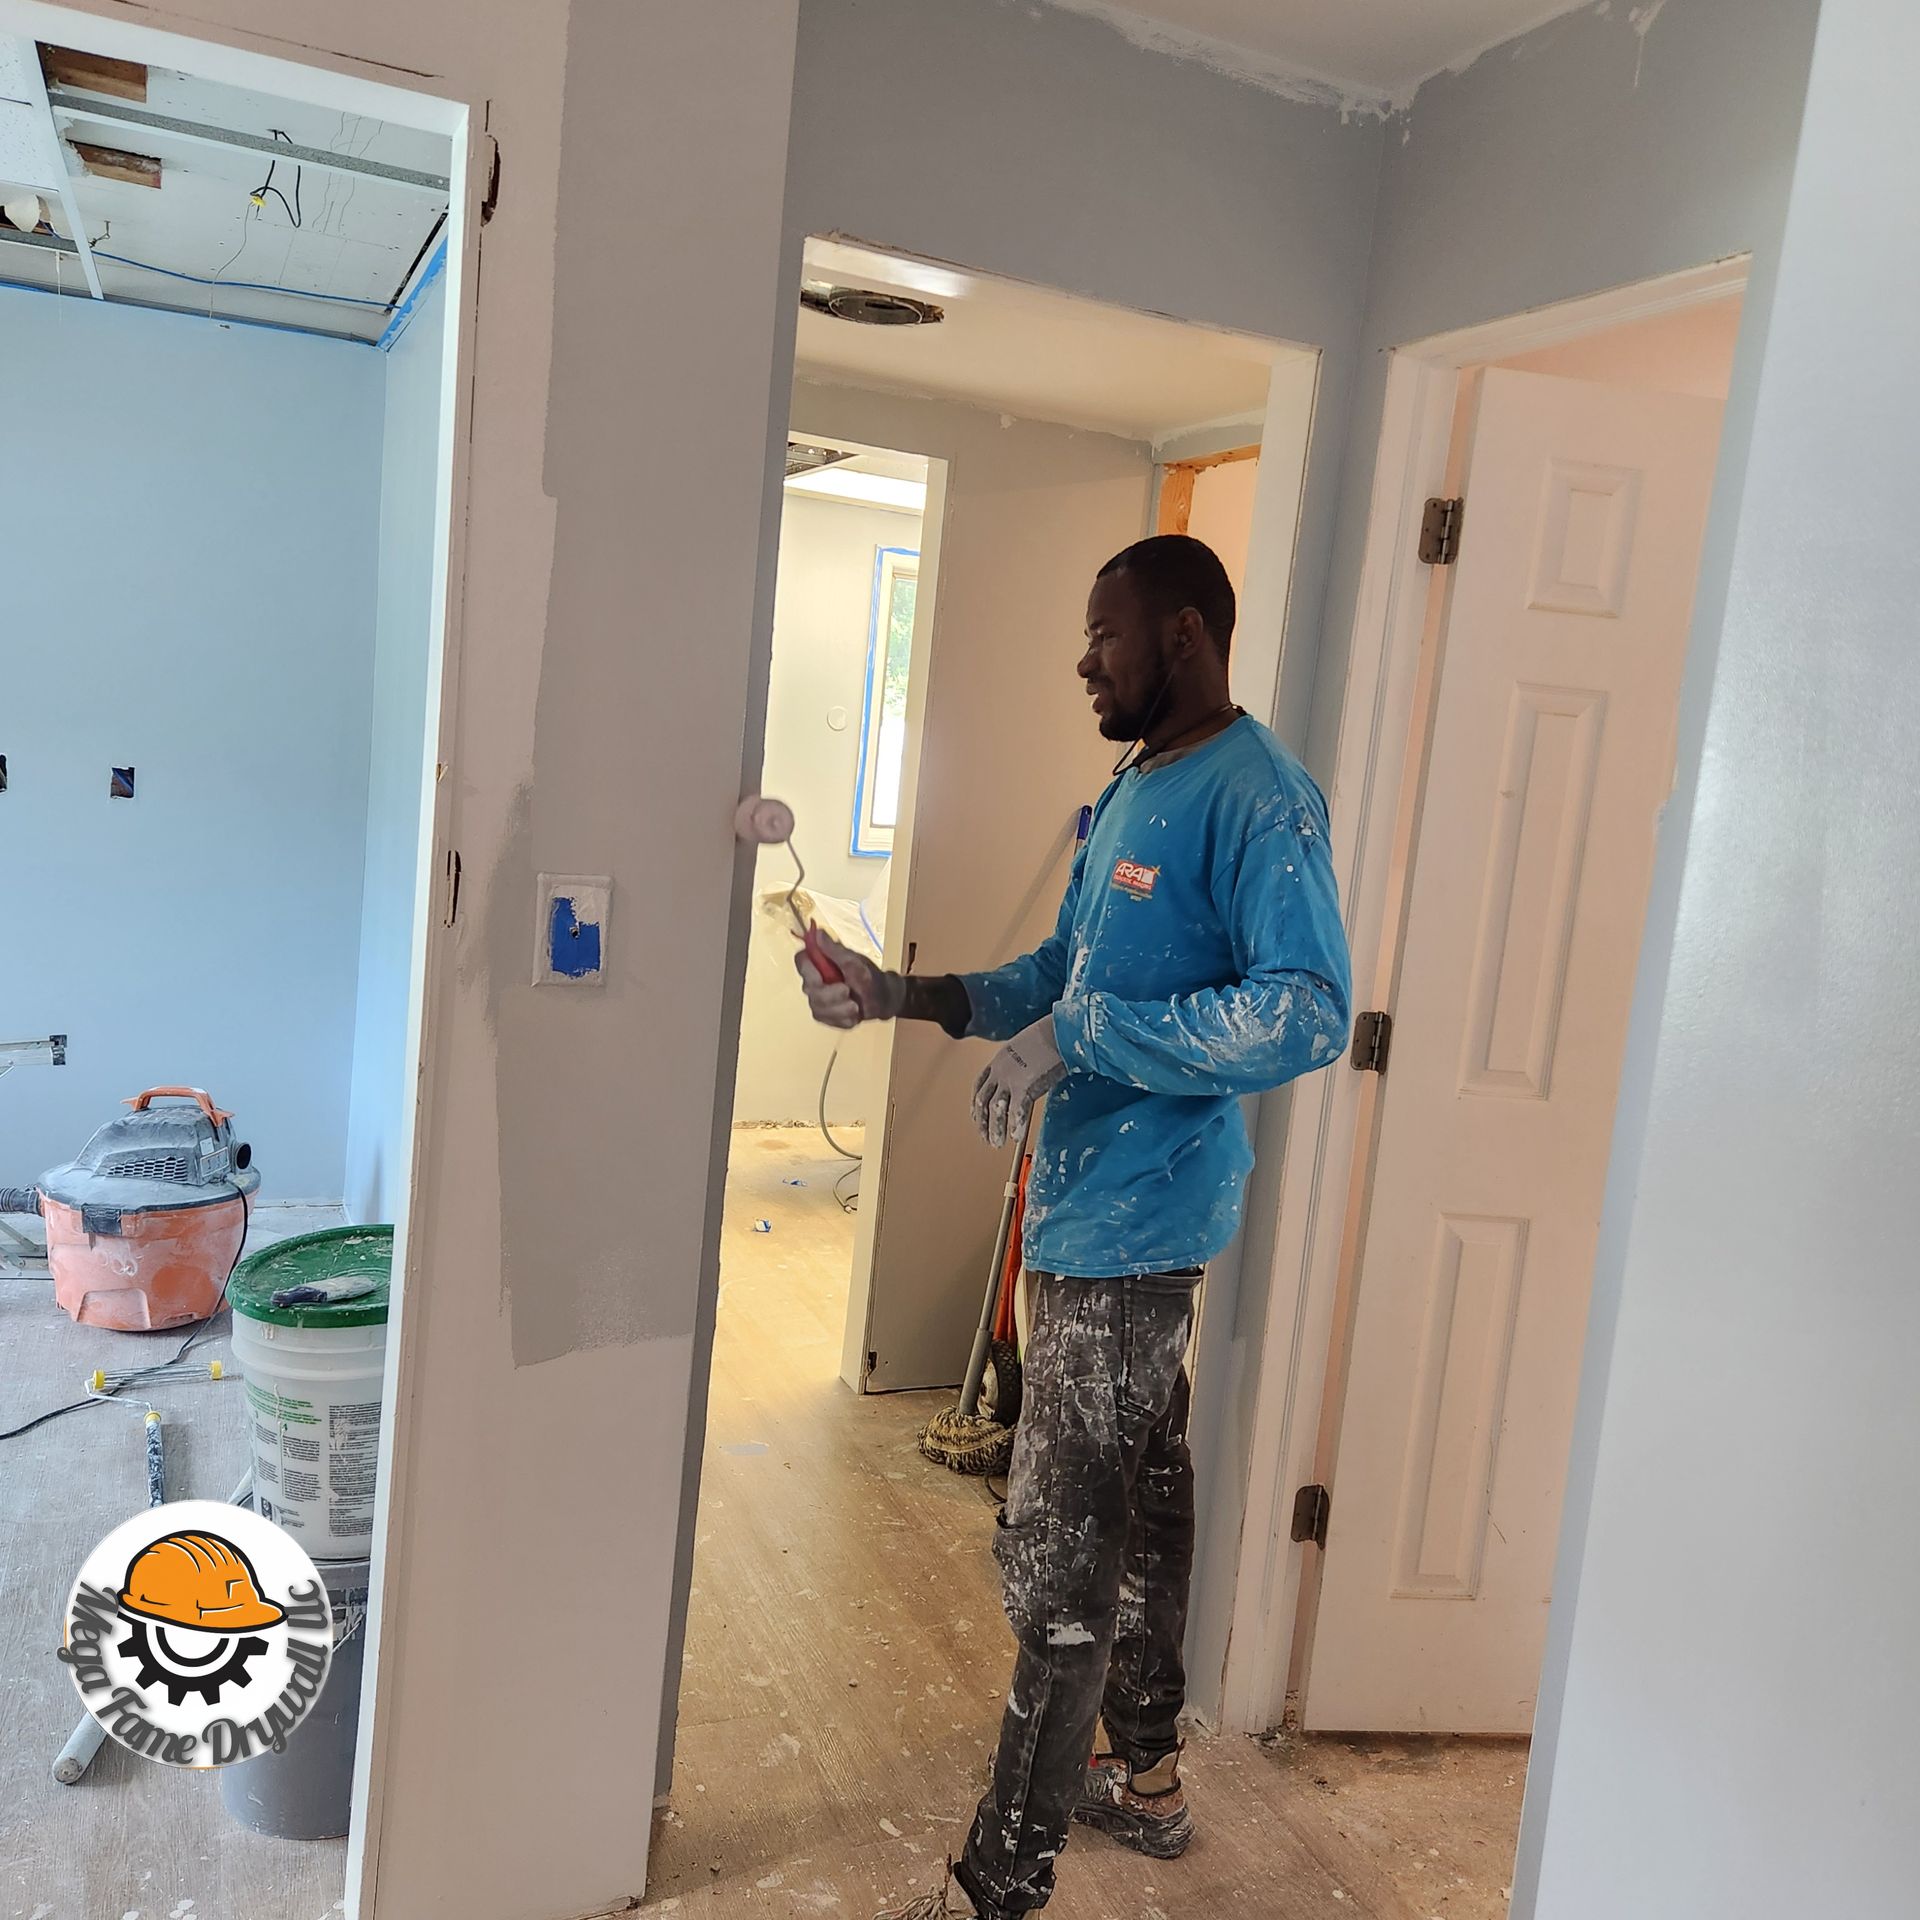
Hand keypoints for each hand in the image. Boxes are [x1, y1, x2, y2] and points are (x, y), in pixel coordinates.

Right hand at [795, 928, 904, 1028]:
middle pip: (809, 988)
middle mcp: (814, 982)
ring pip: (818, 1008)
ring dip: (840, 1008)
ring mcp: (819, 1001)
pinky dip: (844, 1019)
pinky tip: (854, 1014)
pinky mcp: (826, 1017)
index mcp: (819, 963)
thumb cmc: (870, 976)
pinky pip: (829, 1021)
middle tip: (847, 991)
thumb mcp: (854, 961)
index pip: (801, 960)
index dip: (807, 968)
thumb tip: (818, 932)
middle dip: (830, 993)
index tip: (822, 974)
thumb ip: (834, 949)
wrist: (884, 998)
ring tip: (855, 1005)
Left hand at [971, 1015, 1067, 1147]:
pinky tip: (1016, 1137)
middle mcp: (1000, 1070)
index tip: (976, 1116)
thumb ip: (1020, 1063)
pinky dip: (1015, 1126)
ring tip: (997, 1144)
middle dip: (982, 1122)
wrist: (1060, 1032)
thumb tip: (1026, 1074)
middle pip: (983, 1101)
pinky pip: (1016, 1112)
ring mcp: (1011, 1079)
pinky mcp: (1025, 1086)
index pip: (979, 1085)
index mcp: (999, 1059)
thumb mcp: (1026, 1047)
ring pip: (995, 1109)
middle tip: (986, 1138)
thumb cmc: (1050, 1036)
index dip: (976, 1103)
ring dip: (995, 1129)